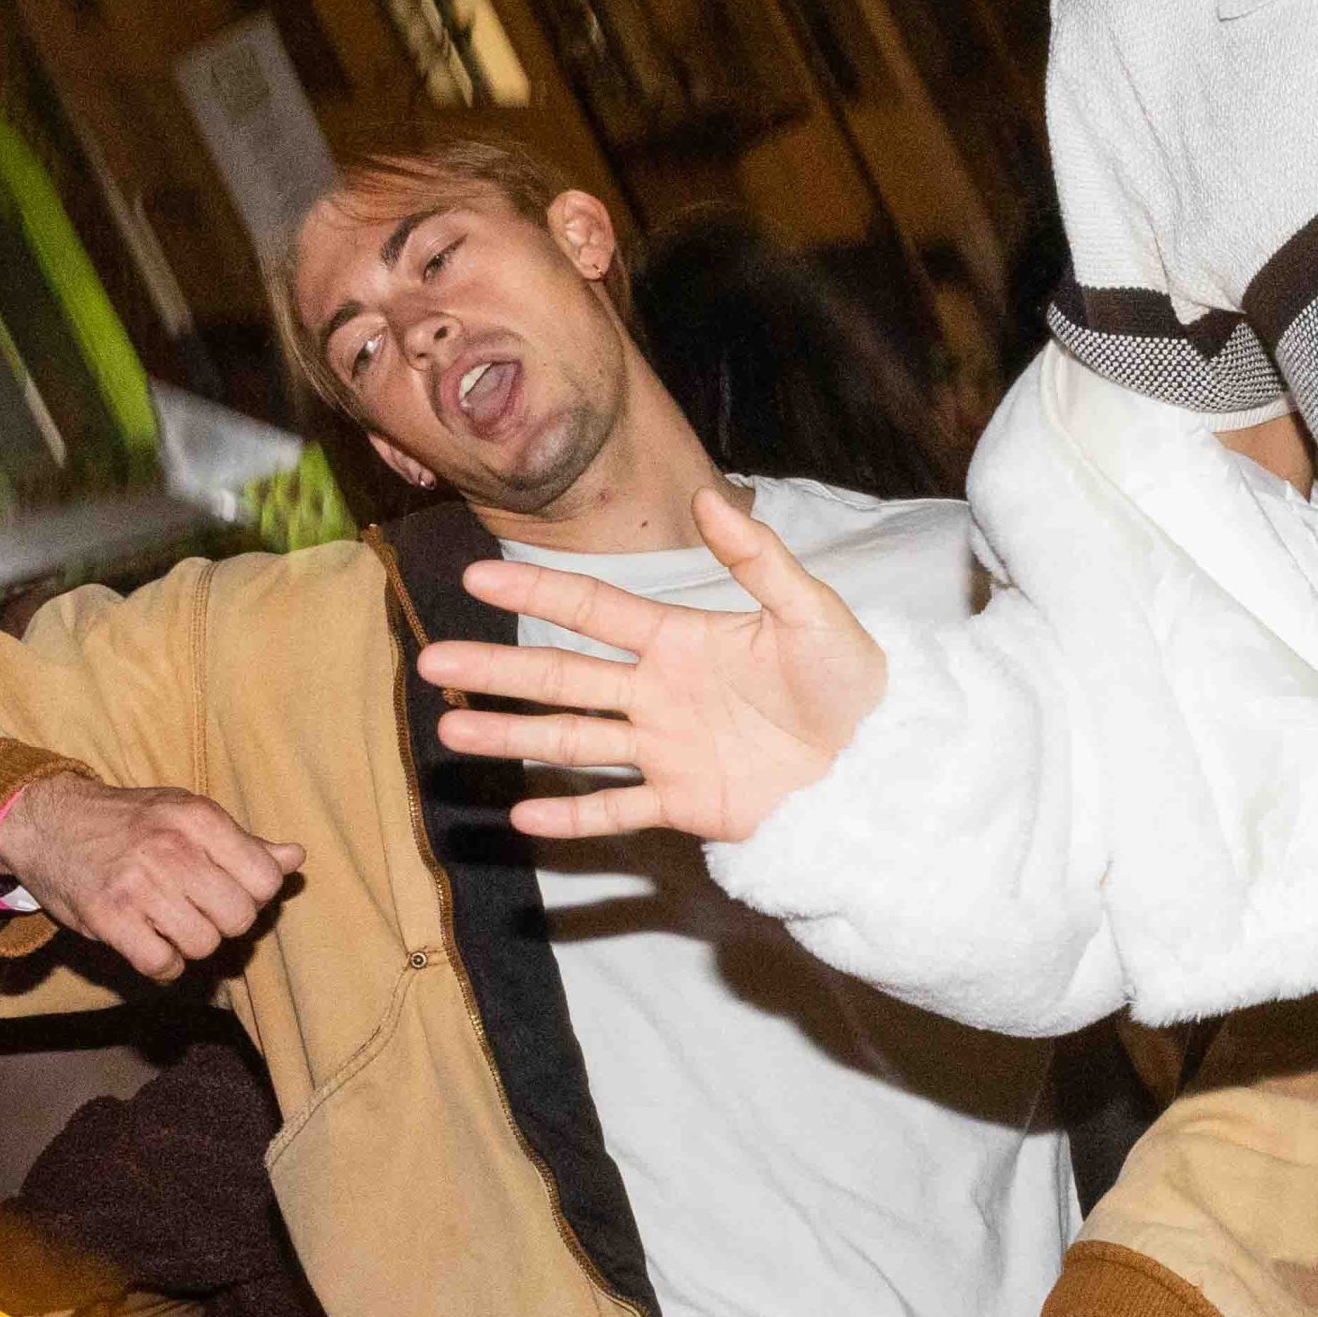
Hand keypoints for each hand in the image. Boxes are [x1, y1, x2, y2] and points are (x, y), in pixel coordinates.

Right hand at [0, 773, 298, 982]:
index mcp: (199, 818)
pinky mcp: (109, 918)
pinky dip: (162, 965)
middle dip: (224, 922)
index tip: (228, 889)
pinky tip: (149, 943)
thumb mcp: (186, 815)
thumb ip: (243, 842)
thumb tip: (296, 858)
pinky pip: (162, 965)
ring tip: (170, 923)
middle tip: (198, 910)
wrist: (47, 822)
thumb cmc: (128, 822)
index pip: (265, 878)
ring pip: (204, 944)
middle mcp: (172, 848)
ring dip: (191, 944)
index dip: (254, 894)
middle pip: (239, 918)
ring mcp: (139, 884)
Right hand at [416, 488, 887, 843]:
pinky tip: (522, 813)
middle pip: (563, 676)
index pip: (594, 612)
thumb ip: (758, 561)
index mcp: (681, 639)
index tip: (477, 577)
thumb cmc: (855, 681)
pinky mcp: (687, 803)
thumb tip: (709, 499)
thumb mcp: (811, 612)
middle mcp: (660, 692)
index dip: (537, 594)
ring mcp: (667, 750)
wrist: (886, 759)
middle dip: (497, 668)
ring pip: (573, 741)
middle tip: (432, 661)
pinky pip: (619, 810)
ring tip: (453, 730)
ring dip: (512, 736)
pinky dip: (573, 817)